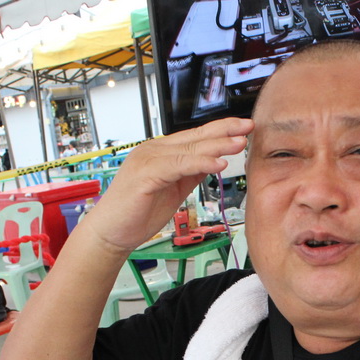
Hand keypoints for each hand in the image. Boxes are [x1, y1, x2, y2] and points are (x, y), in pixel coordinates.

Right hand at [83, 118, 252, 252]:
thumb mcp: (173, 189)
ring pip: (189, 149)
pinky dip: (200, 163)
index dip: (220, 130)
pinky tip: (218, 163)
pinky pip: (178, 166)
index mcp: (161, 152)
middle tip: (248, 126)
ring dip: (217, 145)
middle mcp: (153, 151)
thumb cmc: (137, 214)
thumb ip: (190, 173)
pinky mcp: (145, 174)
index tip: (243, 128)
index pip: (195, 136)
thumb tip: (214, 161)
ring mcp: (148, 160)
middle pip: (195, 137)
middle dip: (224, 131)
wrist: (111, 233)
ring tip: (240, 143)